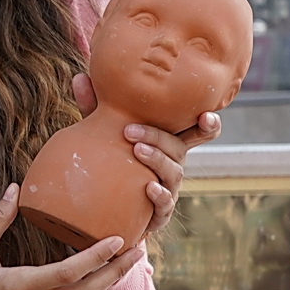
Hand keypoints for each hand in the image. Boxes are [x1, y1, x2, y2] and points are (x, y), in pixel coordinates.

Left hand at [72, 72, 222, 237]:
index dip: (209, 124)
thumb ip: (95, 108)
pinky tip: (148, 188)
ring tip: (137, 150)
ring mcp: (169, 188)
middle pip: (179, 148)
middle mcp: (173, 164)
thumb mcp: (103, 133)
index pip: (197, 132)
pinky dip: (159, 195)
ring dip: (157, 160)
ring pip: (173, 172)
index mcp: (168, 143)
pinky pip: (165, 204)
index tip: (206, 114)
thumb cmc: (111, 161)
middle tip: (130, 130)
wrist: (104, 208)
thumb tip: (80, 77)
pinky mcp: (159, 212)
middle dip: (160, 137)